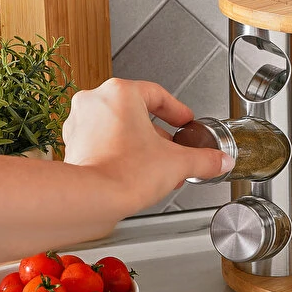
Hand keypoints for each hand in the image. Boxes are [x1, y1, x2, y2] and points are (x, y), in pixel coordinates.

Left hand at [62, 78, 233, 213]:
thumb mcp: (178, 163)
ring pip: (118, 127)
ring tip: (155, 164)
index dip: (176, 110)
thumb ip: (204, 159)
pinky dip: (119, 153)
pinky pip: (102, 142)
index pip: (157, 94)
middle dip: (158, 133)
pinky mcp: (73, 145)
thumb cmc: (124, 173)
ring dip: (139, 144)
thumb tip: (219, 161)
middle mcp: (95, 102)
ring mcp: (79, 123)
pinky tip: (134, 172)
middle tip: (173, 148)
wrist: (92, 199)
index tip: (184, 120)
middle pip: (136, 111)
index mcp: (121, 93)